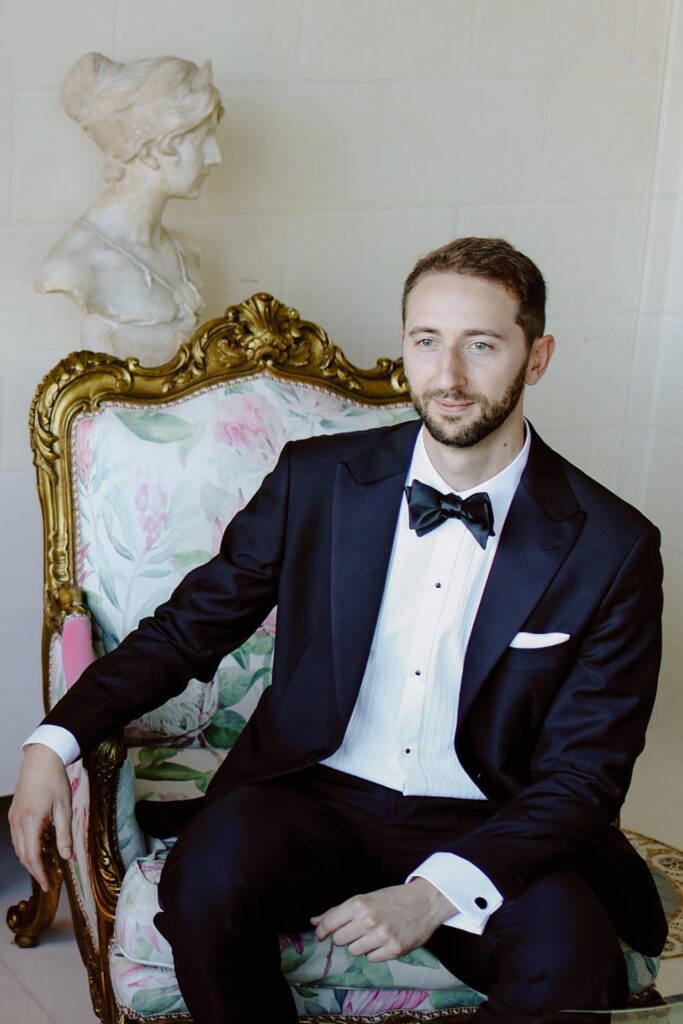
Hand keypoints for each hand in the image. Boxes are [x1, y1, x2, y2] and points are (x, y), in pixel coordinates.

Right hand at [9, 744, 72, 891]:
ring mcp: (13, 818)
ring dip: (29, 860)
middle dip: (34, 870)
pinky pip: (17, 838)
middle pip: (23, 856)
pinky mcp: (14, 813)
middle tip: (47, 881)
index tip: (48, 886)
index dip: (40, 874)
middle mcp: (18, 823)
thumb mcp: (64, 808)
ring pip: (18, 848)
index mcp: (31, 822)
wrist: (41, 759)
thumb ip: (65, 834)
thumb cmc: (55, 781)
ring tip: (43, 868)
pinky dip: (25, 848)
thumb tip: (67, 857)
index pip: (33, 857)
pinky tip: (35, 849)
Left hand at [311, 878, 454, 961]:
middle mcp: (369, 920)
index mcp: (359, 904)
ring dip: (360, 944)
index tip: (321, 934)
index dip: (322, 931)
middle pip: (339, 940)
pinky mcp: (394, 950)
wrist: (425, 902)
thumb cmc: (392, 898)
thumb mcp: (365, 899)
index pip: (330, 923)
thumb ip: (338, 911)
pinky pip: (371, 959)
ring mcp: (382, 936)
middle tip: (356, 929)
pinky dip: (374, 952)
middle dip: (344, 936)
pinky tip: (383, 941)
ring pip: (354, 951)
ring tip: (373, 933)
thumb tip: (314, 921)